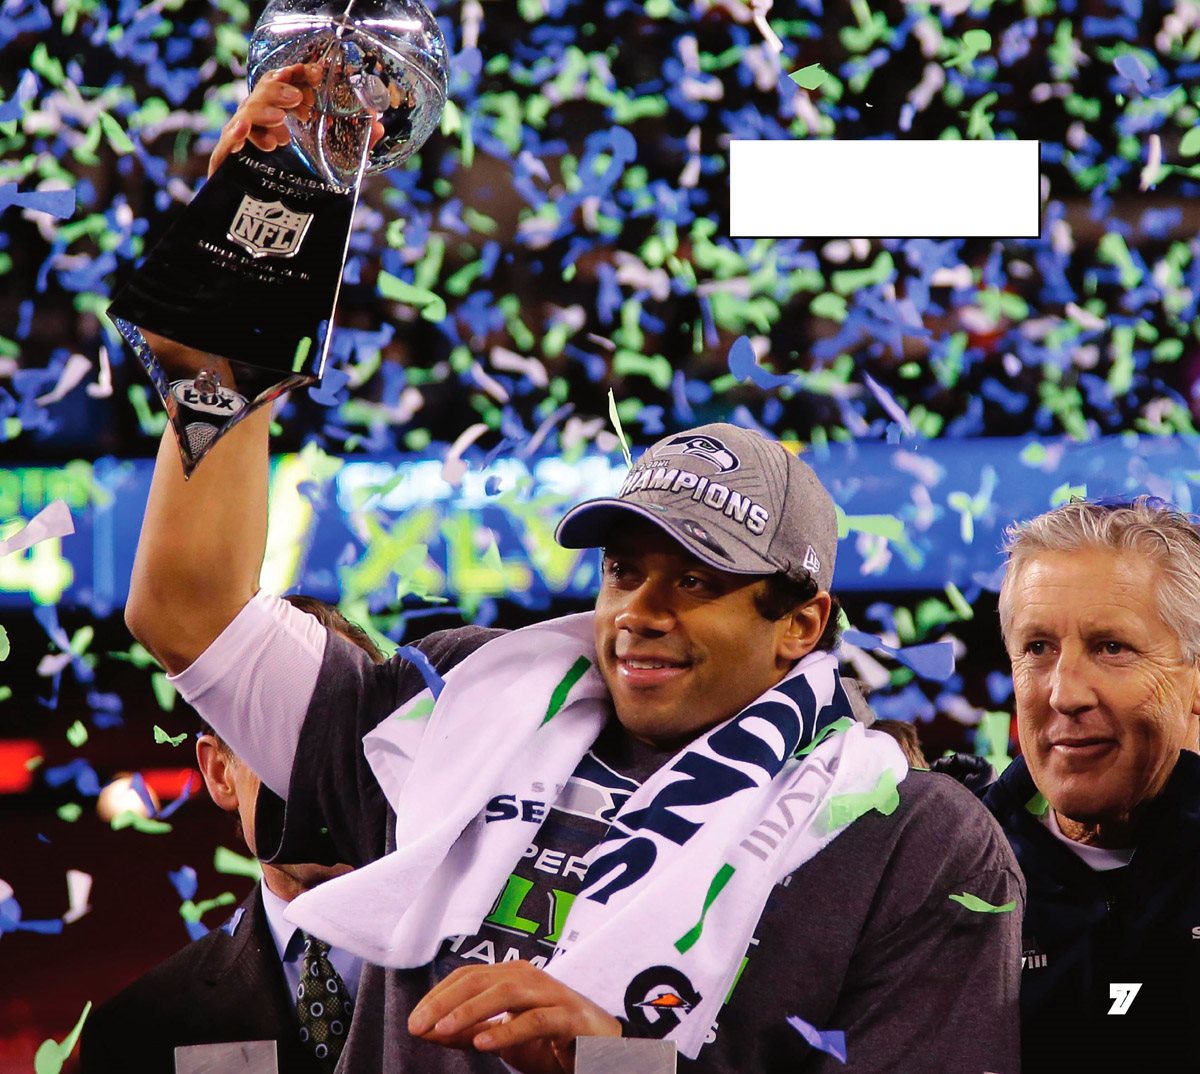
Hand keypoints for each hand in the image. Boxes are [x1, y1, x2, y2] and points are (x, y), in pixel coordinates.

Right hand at [209, 63, 384, 176]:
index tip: (318, 74)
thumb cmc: (298, 187)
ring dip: (263, 112)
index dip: (299, 74)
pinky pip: (226, 144)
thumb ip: (355, 146)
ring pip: (247, 113)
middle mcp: (260, 122)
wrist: (266, 229)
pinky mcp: (225, 161)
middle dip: (279, 90)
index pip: (286, 83)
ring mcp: (241, 139)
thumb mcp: (333, 165)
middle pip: (264, 93)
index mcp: (282, 114)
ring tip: (281, 121)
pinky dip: (237, 135)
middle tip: (296, 98)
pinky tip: (247, 135)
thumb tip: (379, 126)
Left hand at [408, 961, 621, 1073]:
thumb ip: (470, 1031)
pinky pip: (536, 1020)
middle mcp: (531, 977)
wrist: (602, 1054)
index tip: (414, 1020)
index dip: (438, 995)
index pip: (468, 976)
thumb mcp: (503, 1038)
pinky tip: (484, 1042)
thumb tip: (429, 1029)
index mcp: (513, 976)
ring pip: (506, 992)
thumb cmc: (552, 1041)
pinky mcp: (571, 1017)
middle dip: (445, 1002)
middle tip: (418, 1025)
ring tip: (443, 1030)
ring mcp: (552, 994)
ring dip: (470, 1010)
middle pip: (482, 980)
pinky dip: (508, 1030)